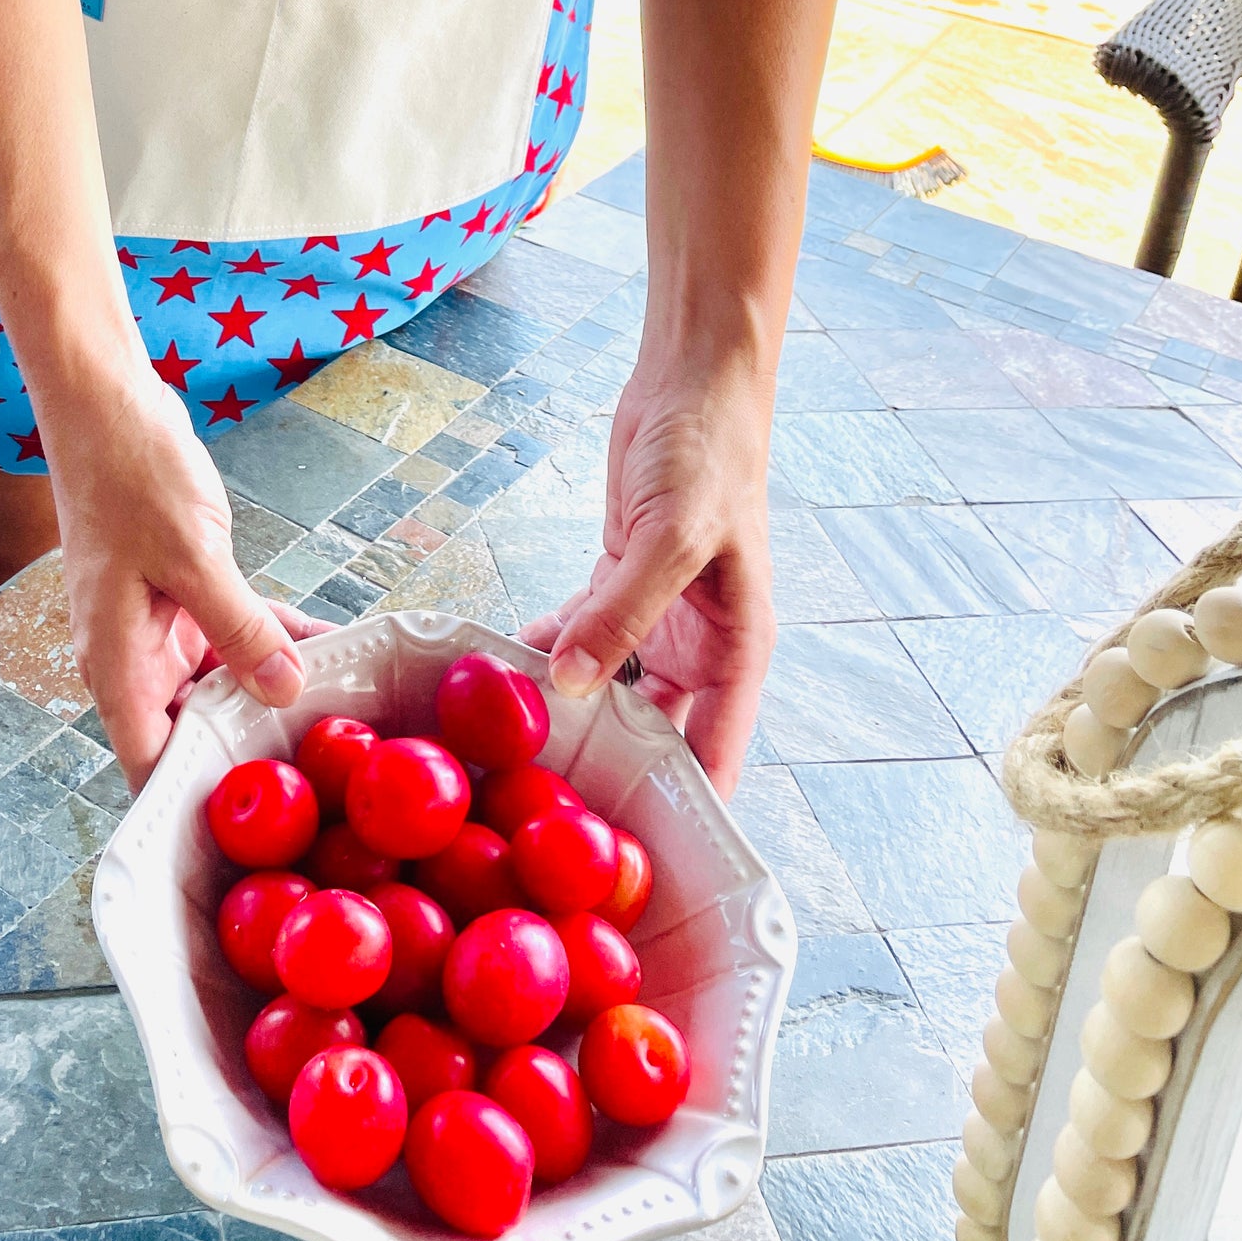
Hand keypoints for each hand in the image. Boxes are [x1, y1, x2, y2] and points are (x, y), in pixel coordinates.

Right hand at [43, 369, 322, 786]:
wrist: (106, 404)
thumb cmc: (127, 474)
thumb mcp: (192, 557)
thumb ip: (239, 629)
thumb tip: (282, 689)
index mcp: (116, 665)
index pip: (150, 763)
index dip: (194, 798)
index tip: (255, 819)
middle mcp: (133, 656)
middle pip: (192, 729)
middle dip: (251, 742)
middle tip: (324, 762)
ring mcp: (157, 625)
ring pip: (222, 680)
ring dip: (273, 685)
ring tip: (342, 701)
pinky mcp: (182, 593)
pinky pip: (234, 631)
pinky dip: (274, 636)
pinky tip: (327, 642)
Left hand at [520, 352, 775, 798]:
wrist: (692, 380)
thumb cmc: (709, 453)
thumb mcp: (672, 537)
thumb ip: (622, 612)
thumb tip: (570, 686)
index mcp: (739, 651)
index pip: (716, 754)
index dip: (682, 808)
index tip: (637, 860)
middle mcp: (702, 645)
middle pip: (657, 733)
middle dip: (611, 770)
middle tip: (551, 821)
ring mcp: (658, 616)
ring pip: (610, 688)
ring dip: (569, 712)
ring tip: (514, 757)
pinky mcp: (619, 584)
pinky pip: (579, 637)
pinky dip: (545, 654)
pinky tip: (501, 676)